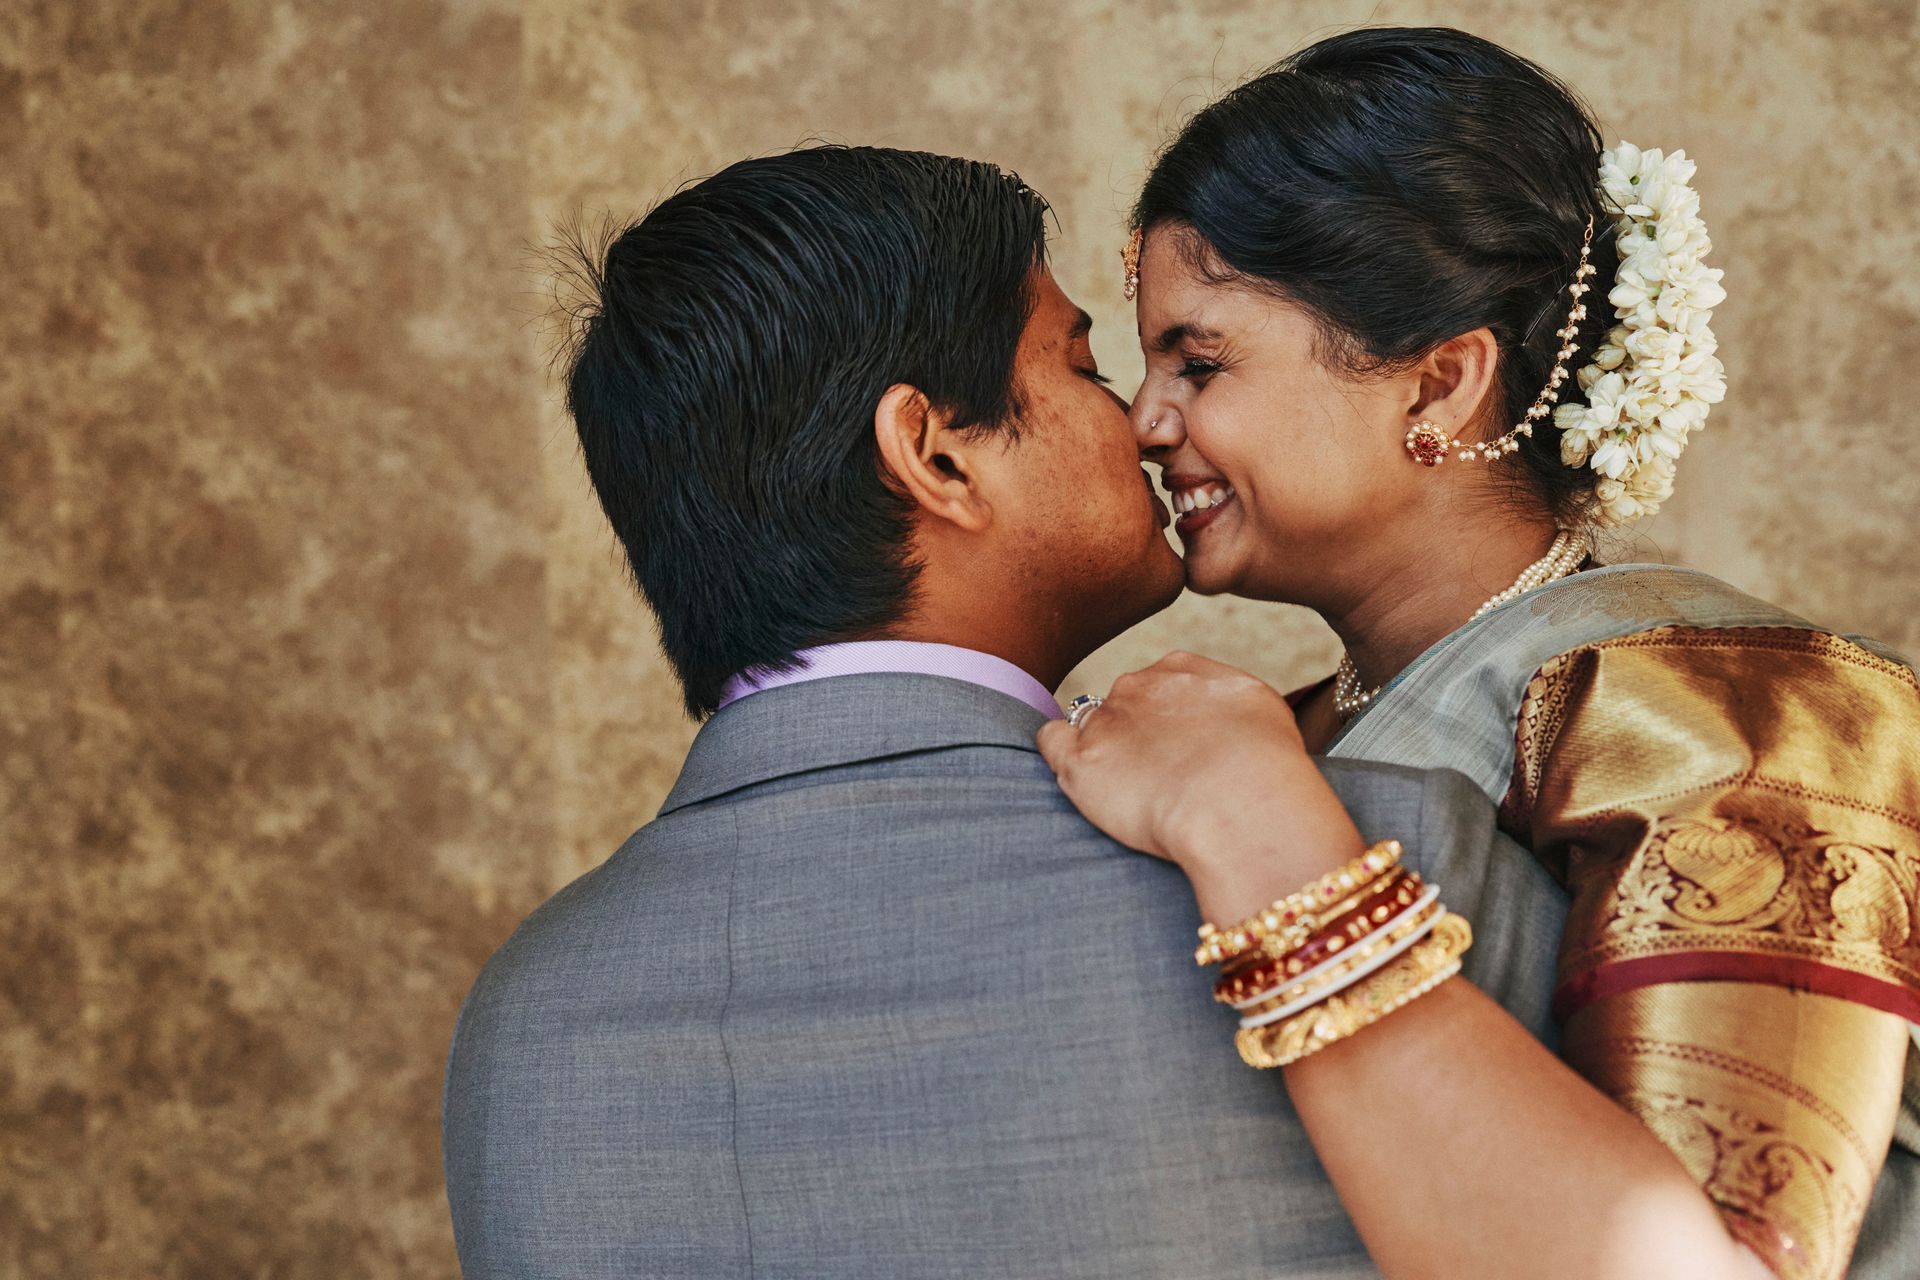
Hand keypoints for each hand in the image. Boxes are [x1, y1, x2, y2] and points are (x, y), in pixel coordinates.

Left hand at [1038, 652, 1364, 922]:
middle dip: (1137, 737)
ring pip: (1088, 726)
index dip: (1170, 722)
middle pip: (1124, 706)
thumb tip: (1215, 715)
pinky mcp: (1080, 763)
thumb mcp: (1262, 708)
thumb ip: (1226, 702)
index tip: (1184, 752)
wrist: (1242, 802)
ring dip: (1103, 751)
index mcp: (1180, 669)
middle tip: (1163, 779)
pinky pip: (1050, 742)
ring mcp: (1105, 722)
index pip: (1161, 686)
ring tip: (1130, 790)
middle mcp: (1136, 686)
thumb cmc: (1267, 764)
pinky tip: (1079, 774)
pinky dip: (1057, 753)